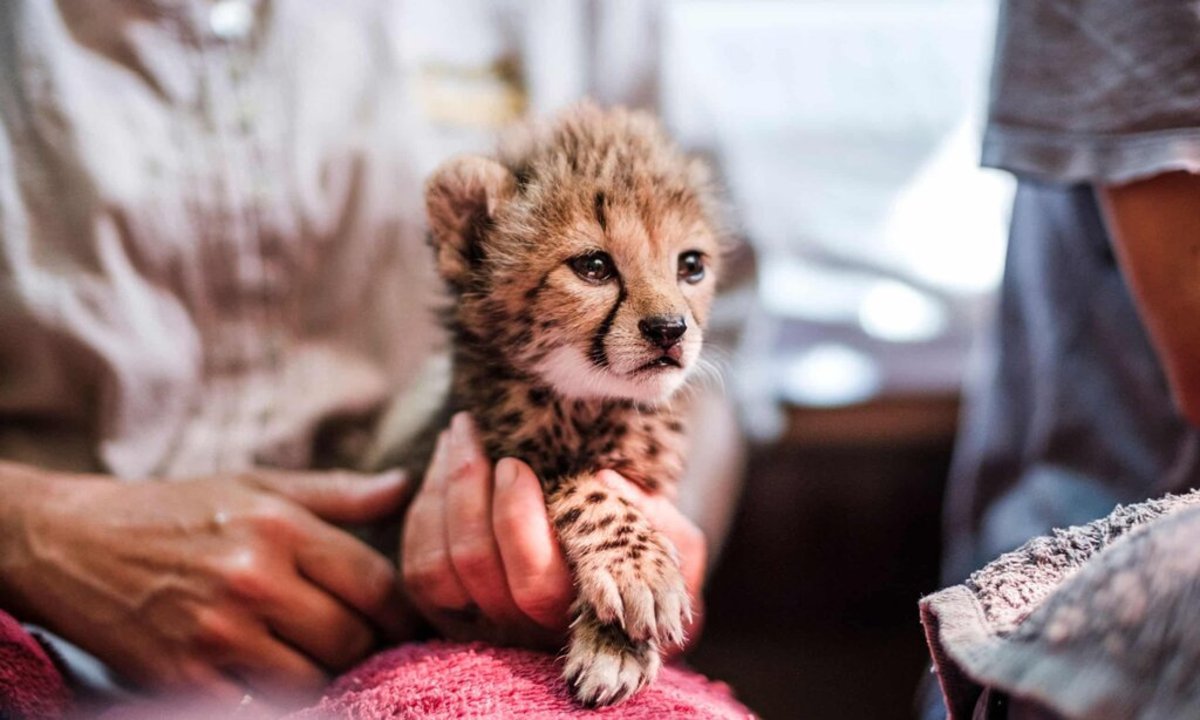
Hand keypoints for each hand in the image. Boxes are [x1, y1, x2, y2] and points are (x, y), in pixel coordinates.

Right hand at [0, 464, 415, 709]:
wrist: (74, 543)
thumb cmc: (179, 511)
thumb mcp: (258, 486)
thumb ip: (337, 493)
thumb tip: (405, 489)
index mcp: (280, 526)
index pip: (375, 583)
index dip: (403, 612)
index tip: (408, 622)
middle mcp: (253, 578)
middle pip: (350, 638)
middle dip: (366, 647)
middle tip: (364, 645)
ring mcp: (216, 632)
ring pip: (313, 680)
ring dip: (325, 677)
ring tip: (319, 660)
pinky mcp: (181, 677)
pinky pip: (259, 707)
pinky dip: (276, 700)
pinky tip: (274, 678)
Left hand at [400, 413, 706, 648]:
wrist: (618, 586)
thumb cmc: (647, 555)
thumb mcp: (675, 543)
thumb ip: (660, 522)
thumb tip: (604, 481)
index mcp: (582, 610)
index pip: (535, 581)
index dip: (515, 521)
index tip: (516, 463)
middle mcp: (527, 628)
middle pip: (474, 566)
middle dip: (466, 488)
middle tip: (471, 429)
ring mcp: (484, 624)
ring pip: (437, 567)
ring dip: (441, 490)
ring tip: (457, 436)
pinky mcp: (449, 613)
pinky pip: (418, 567)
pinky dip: (423, 510)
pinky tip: (442, 467)